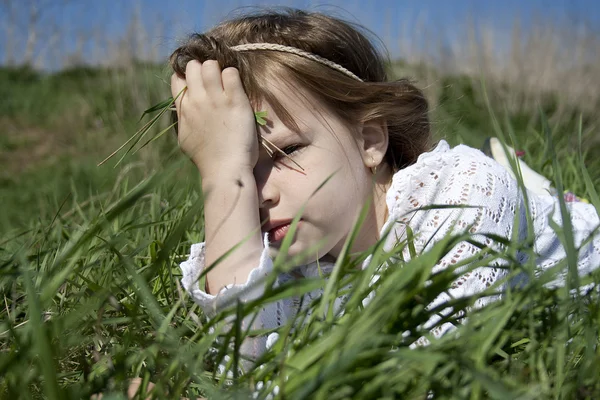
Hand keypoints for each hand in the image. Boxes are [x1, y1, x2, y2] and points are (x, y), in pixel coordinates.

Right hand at [171, 60, 258, 176]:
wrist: (225, 170)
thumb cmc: (207, 159)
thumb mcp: (185, 137)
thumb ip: (184, 118)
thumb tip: (183, 107)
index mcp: (183, 108)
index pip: (177, 78)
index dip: (187, 77)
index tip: (197, 84)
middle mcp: (197, 100)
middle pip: (193, 66)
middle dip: (202, 69)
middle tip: (213, 81)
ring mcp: (216, 99)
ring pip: (210, 65)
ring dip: (218, 69)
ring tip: (225, 82)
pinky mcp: (235, 101)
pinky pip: (231, 73)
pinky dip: (232, 75)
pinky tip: (236, 88)